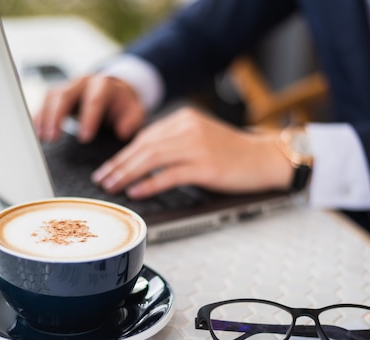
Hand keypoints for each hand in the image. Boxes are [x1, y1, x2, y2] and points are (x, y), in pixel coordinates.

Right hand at [33, 74, 145, 142]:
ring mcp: (69, 86)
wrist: (115, 91)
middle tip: (54, 138)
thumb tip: (123, 131)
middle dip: (57, 117)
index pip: (94, 100)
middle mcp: (83, 82)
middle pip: (65, 95)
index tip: (84, 138)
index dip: (88, 119)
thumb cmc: (123, 104)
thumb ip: (132, 120)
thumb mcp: (135, 111)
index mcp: (103, 85)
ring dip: (45, 117)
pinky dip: (39, 116)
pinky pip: (45, 102)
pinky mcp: (59, 94)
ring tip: (43, 137)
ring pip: (51, 97)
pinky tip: (36, 131)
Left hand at [91, 107, 293, 198]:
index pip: (145, 136)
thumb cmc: (234, 153)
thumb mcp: (201, 136)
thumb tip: (141, 159)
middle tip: (102, 179)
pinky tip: (136, 192)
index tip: (108, 167)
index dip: (122, 153)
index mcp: (185, 119)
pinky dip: (149, 183)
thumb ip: (174, 142)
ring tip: (113, 186)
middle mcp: (189, 128)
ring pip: (152, 158)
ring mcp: (198, 146)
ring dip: (127, 174)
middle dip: (118, 164)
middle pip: (143, 146)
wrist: (267, 158)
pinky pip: (169, 174)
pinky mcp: (206, 166)